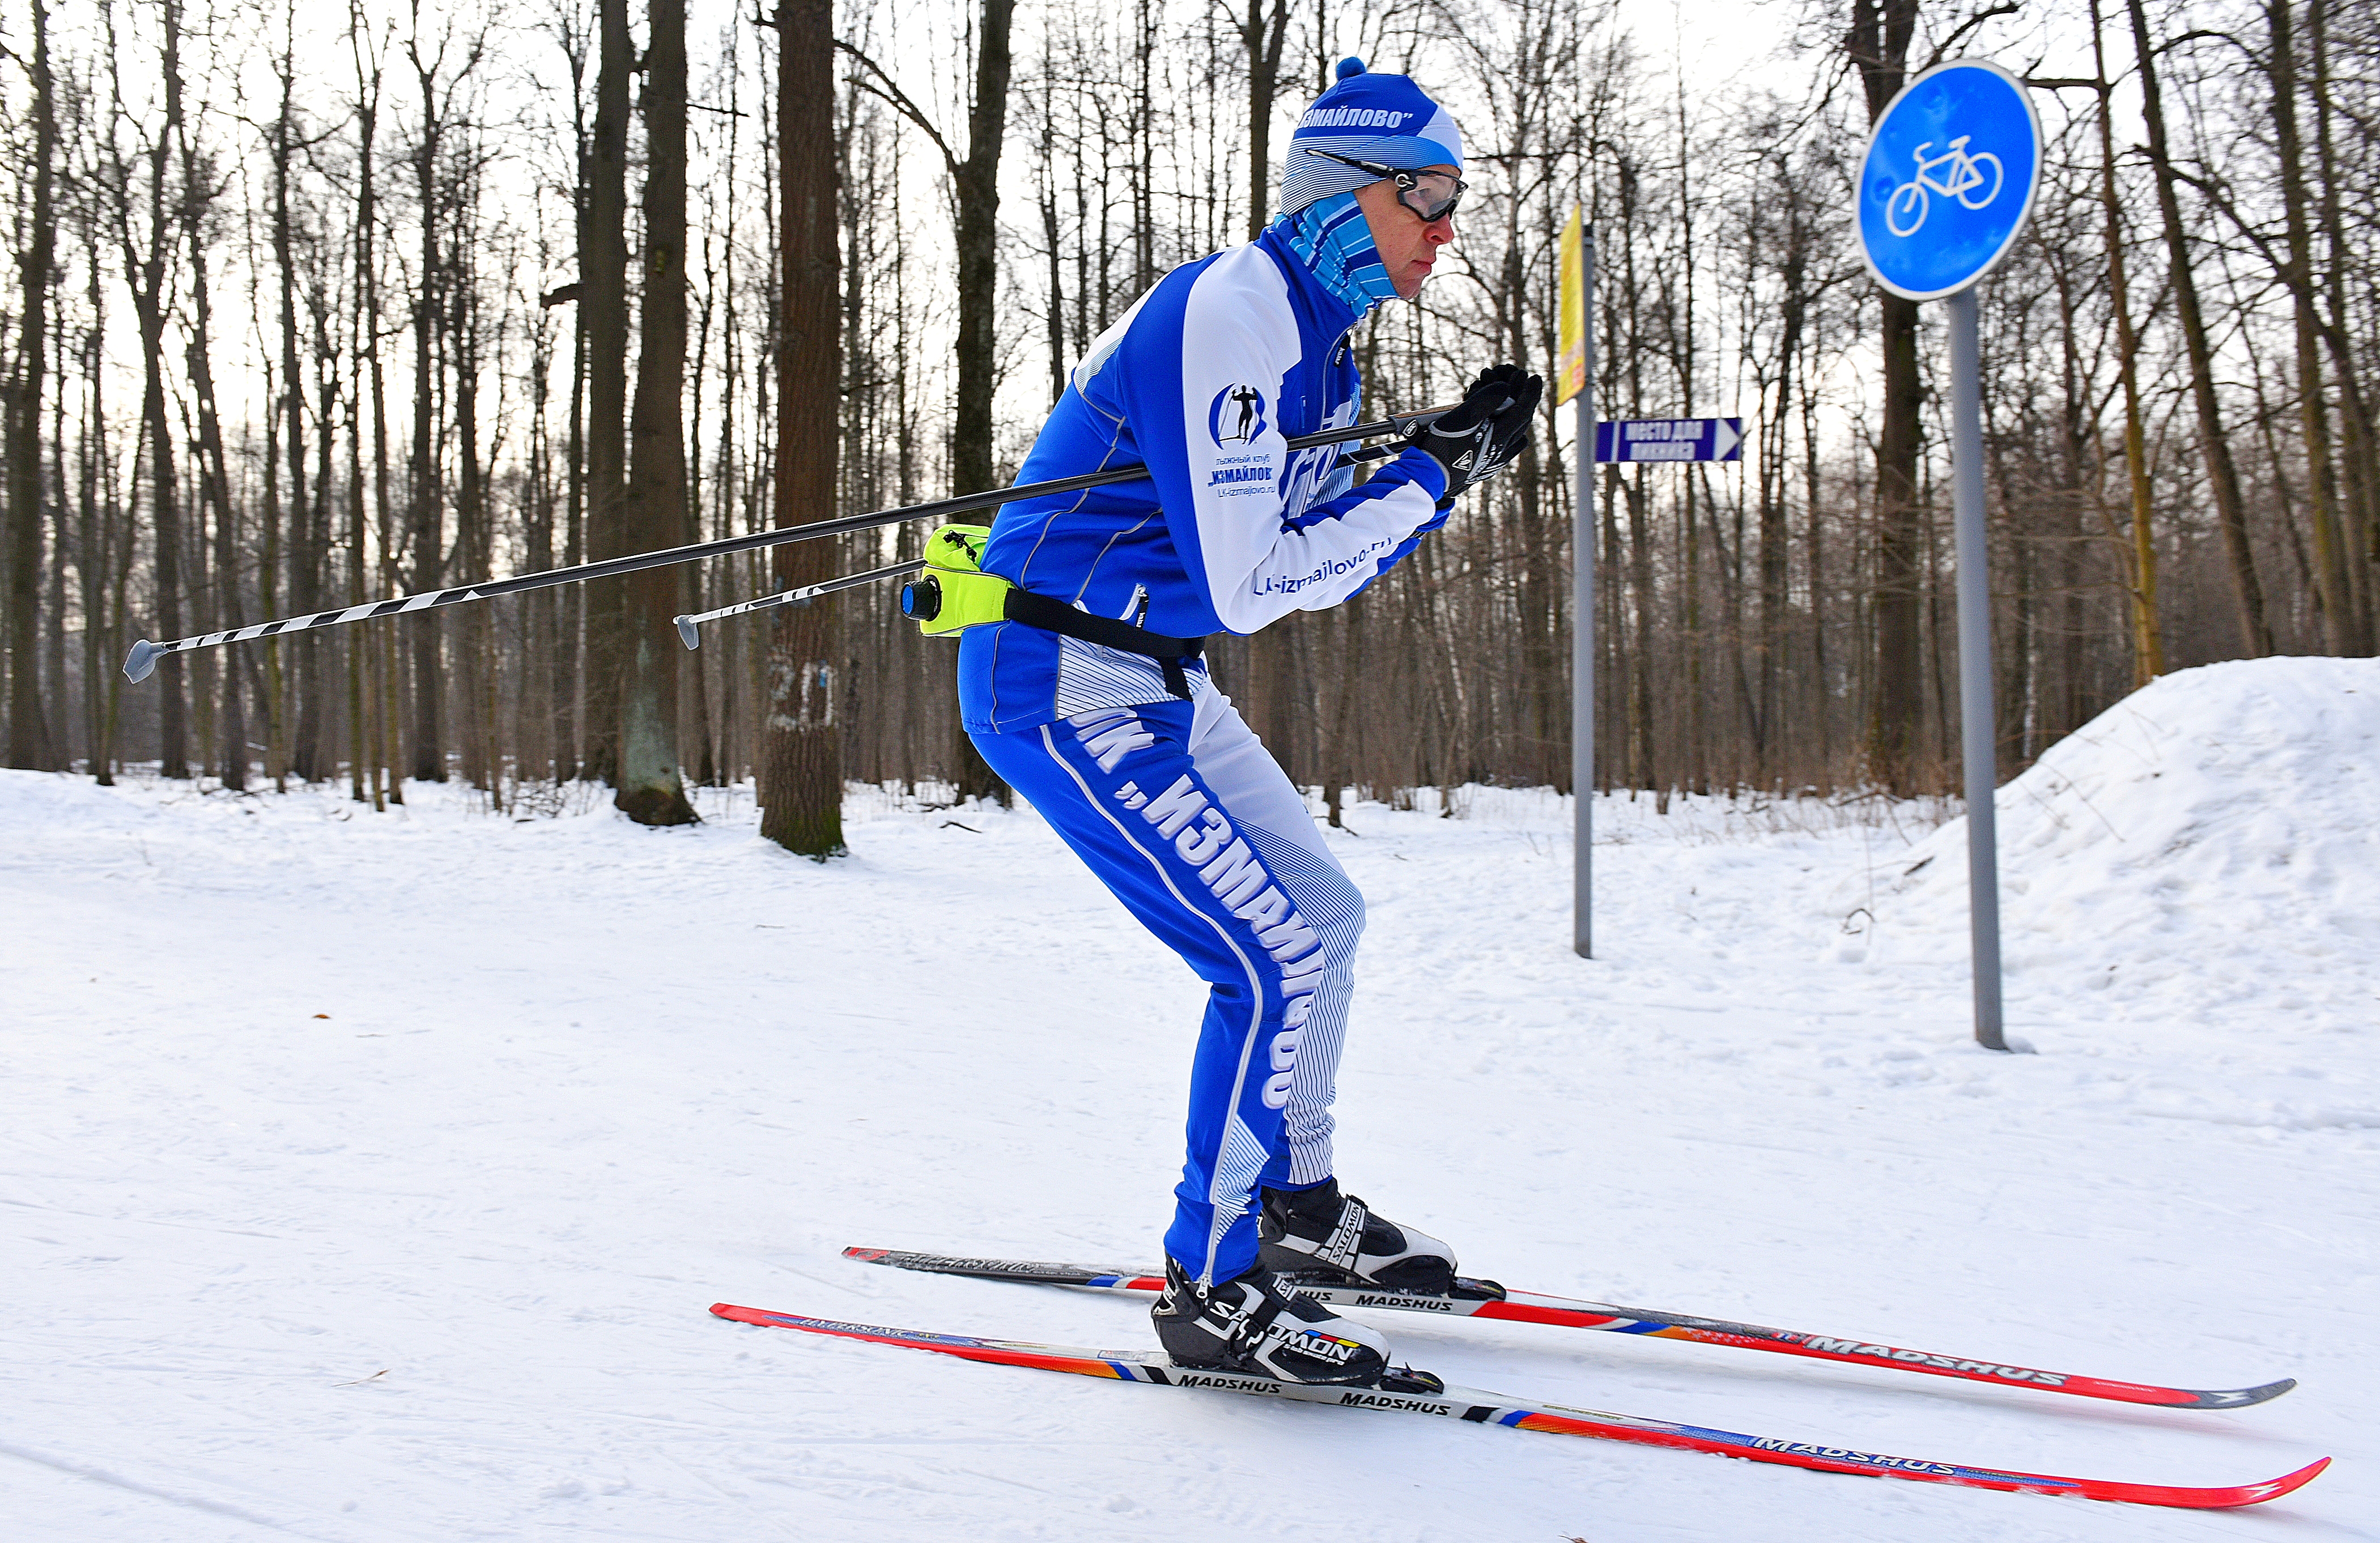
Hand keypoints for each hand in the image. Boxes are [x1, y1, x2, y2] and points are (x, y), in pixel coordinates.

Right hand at [1404, 364, 1543, 503]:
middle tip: (1515, 378)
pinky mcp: (1487, 464)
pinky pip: (1506, 443)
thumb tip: (1505, 388)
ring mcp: (1495, 459)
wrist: (1430, 476)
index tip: (1534, 376)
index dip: (1530, 392)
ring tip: (1503, 395)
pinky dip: (1506, 426)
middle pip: (1520, 418)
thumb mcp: (1463, 416)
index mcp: (1500, 438)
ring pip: (1513, 430)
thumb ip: (1486, 399)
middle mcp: (1502, 450)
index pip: (1523, 410)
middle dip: (1519, 395)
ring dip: (1512, 409)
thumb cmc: (1443, 445)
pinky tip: (1498, 422)